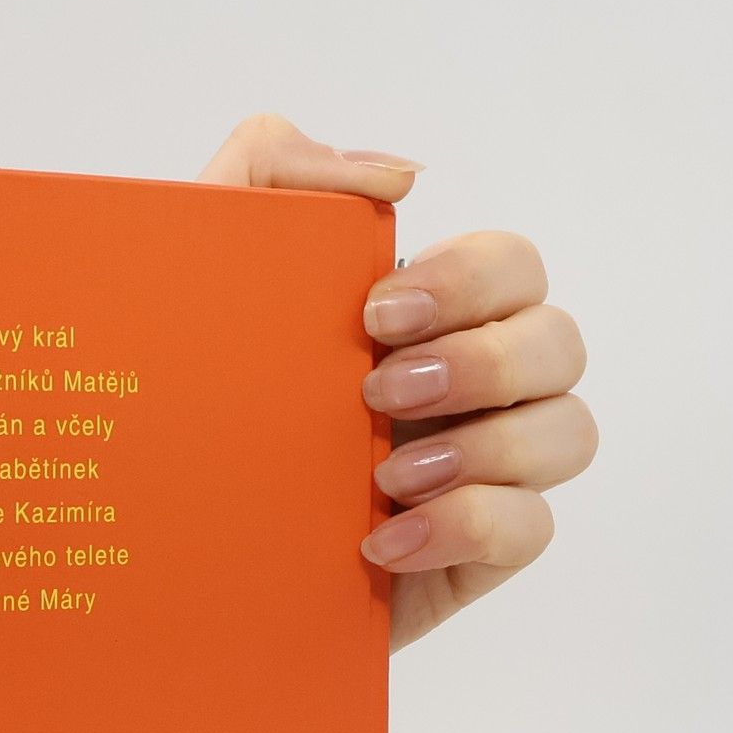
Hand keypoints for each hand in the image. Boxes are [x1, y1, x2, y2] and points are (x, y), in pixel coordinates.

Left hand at [198, 114, 597, 650]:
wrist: (164, 554)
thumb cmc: (191, 412)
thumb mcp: (197, 279)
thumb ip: (269, 176)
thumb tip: (395, 177)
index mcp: (423, 323)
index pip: (510, 267)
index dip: (469, 280)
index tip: (377, 315)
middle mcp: (468, 391)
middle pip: (558, 342)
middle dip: (482, 362)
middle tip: (378, 393)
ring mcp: (478, 473)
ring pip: (568, 433)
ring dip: (486, 446)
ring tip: (388, 473)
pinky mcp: (471, 556)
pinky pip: (530, 528)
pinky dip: (466, 525)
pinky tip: (383, 539)